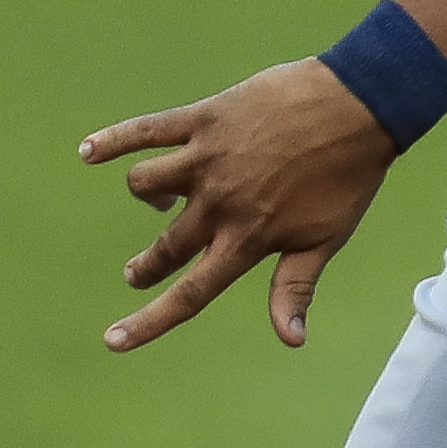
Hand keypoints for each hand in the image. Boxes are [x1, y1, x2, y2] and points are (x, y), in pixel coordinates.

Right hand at [79, 58, 394, 350]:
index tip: (114, 341)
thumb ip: (294, 289)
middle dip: (146, 267)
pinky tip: (87, 151)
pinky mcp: (203, 119)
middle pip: (164, 246)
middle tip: (138, 273)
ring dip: (146, 197)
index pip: (190, 293)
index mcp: (247, 239)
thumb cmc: (347, 178)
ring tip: (157, 201)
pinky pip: (146, 130)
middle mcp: (219, 203)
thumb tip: (290, 341)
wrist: (358, 106)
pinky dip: (114, 140)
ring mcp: (206, 159)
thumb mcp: (325, 240)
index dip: (149, 322)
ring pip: (145, 185)